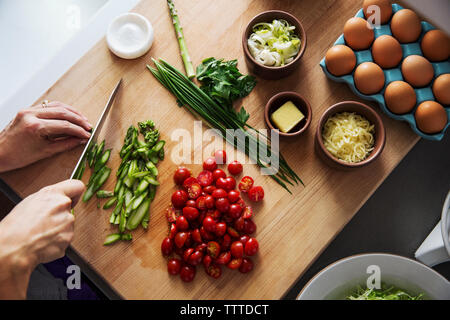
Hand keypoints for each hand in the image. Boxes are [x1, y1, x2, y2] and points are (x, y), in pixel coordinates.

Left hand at [0, 101, 91, 171]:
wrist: (0, 153)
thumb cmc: (17, 156)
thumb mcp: (45, 152)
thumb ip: (65, 144)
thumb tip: (79, 140)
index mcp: (35, 126)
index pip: (64, 125)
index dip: (79, 130)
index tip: (87, 134)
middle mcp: (31, 115)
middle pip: (62, 112)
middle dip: (78, 119)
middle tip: (88, 126)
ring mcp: (28, 110)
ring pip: (56, 106)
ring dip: (72, 112)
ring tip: (82, 119)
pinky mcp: (27, 110)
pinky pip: (48, 105)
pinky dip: (61, 109)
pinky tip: (69, 114)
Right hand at [0, 179, 84, 298]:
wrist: (13, 247)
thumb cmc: (16, 225)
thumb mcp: (31, 201)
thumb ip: (50, 198)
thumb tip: (58, 200)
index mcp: (54, 194)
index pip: (77, 186)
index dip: (75, 193)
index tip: (73, 198)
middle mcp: (64, 207)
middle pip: (69, 210)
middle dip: (60, 216)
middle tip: (43, 222)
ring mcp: (68, 224)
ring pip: (67, 226)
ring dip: (58, 230)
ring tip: (40, 233)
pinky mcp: (68, 240)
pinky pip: (64, 239)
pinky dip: (56, 242)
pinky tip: (43, 241)